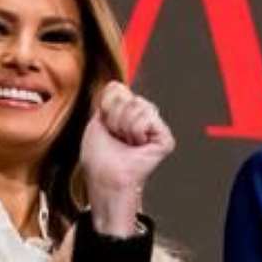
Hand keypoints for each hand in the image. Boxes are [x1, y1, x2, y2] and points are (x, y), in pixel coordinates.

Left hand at [81, 82, 174, 236]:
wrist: (105, 176)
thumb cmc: (100, 157)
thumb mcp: (97, 121)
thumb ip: (107, 100)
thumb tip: (117, 85)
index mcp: (128, 113)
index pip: (118, 89)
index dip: (106, 105)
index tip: (105, 125)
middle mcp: (144, 118)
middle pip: (129, 96)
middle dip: (115, 117)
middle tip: (116, 136)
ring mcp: (156, 127)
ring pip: (138, 105)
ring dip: (124, 126)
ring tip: (126, 142)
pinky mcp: (165, 138)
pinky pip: (148, 118)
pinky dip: (136, 131)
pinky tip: (137, 145)